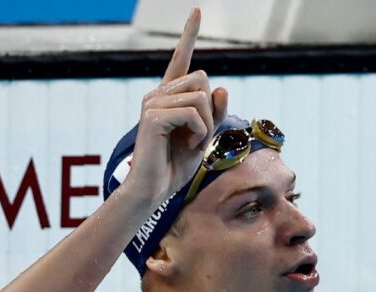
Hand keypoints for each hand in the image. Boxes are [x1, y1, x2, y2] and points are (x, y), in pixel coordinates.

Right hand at [123, 7, 227, 203]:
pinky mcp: (153, 116)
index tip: (197, 10)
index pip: (181, 59)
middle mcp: (158, 94)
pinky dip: (199, 133)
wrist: (154, 190)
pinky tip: (186, 146)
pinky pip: (194, 113)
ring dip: (205, 126)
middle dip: (210, 111)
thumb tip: (222, 86)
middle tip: (196, 137)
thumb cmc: (175, 166)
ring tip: (189, 144)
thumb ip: (214, 113)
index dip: (189, 34)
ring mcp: (153, 103)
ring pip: (202, 98)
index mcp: (169, 96)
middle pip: (204, 80)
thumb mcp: (204, 136)